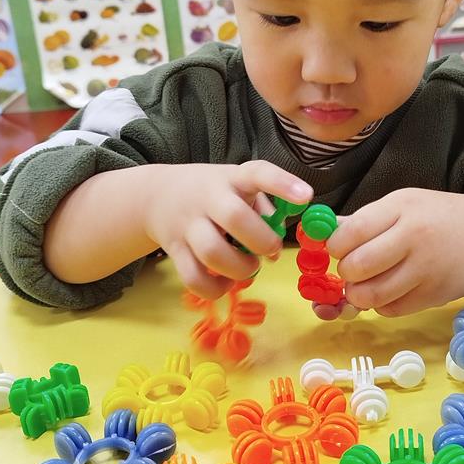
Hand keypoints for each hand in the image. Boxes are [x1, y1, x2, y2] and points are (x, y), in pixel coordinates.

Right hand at [143, 160, 311, 299]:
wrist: (157, 195)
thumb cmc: (213, 192)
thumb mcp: (239, 188)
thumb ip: (265, 213)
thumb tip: (277, 254)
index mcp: (231, 178)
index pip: (257, 173)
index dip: (282, 184)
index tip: (306, 196)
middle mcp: (207, 198)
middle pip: (233, 217)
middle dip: (260, 240)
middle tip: (270, 248)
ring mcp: (187, 224)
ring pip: (212, 252)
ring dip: (240, 269)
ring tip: (249, 268)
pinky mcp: (174, 250)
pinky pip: (194, 278)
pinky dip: (215, 289)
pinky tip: (226, 283)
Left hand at [326, 189, 463, 316]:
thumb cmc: (436, 217)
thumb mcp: (401, 205)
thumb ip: (363, 221)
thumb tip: (320, 233)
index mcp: (402, 210)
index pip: (352, 232)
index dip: (335, 246)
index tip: (337, 248)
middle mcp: (415, 239)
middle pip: (358, 266)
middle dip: (346, 272)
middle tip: (351, 269)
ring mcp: (426, 271)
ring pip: (372, 295)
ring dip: (358, 294)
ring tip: (365, 283)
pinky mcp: (433, 296)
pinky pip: (390, 310)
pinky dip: (380, 305)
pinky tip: (388, 290)